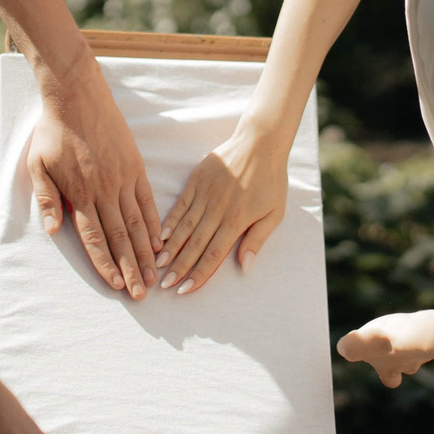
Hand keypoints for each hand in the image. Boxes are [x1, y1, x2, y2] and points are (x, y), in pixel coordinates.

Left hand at [28, 74, 159, 299]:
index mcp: (80, 193)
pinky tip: (159, 242)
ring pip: (137, 223)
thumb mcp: (37, 165)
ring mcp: (123, 178)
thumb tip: (53, 230)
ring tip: (155, 275)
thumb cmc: (53, 132)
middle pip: (120, 237)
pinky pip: (148, 201)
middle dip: (131, 268)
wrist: (77, 96)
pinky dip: (154, 224)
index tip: (115, 285)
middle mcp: (105, 190)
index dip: (106, 263)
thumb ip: (46, 198)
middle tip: (141, 293)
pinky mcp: (136, 167)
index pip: (95, 237)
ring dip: (146, 252)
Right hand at [156, 129, 289, 293]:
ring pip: (184, 226)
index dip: (199, 274)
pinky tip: (161, 235)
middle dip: (179, 267)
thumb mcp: (274, 213)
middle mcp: (217, 210)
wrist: (261, 143)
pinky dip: (169, 221)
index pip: (213, 254)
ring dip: (171, 247)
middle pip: (195, 244)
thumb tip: (245, 267)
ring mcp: (205, 195)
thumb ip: (257, 240)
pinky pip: (180, 205)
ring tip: (158, 264)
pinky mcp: (196, 181)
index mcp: (237, 221)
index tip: (185, 289)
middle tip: (165, 285)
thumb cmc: (271, 181)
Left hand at [337, 311, 433, 387]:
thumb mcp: (358, 342)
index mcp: (389, 370)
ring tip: (408, 328)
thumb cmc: (387, 340)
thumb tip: (342, 348)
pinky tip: (420, 321)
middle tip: (398, 346)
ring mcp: (425, 352)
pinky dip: (426, 329)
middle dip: (403, 359)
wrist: (418, 333)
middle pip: (408, 368)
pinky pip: (431, 334)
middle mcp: (408, 365)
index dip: (386, 373)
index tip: (380, 361)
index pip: (389, 380)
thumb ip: (347, 347)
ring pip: (421, 350)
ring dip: (414, 341)